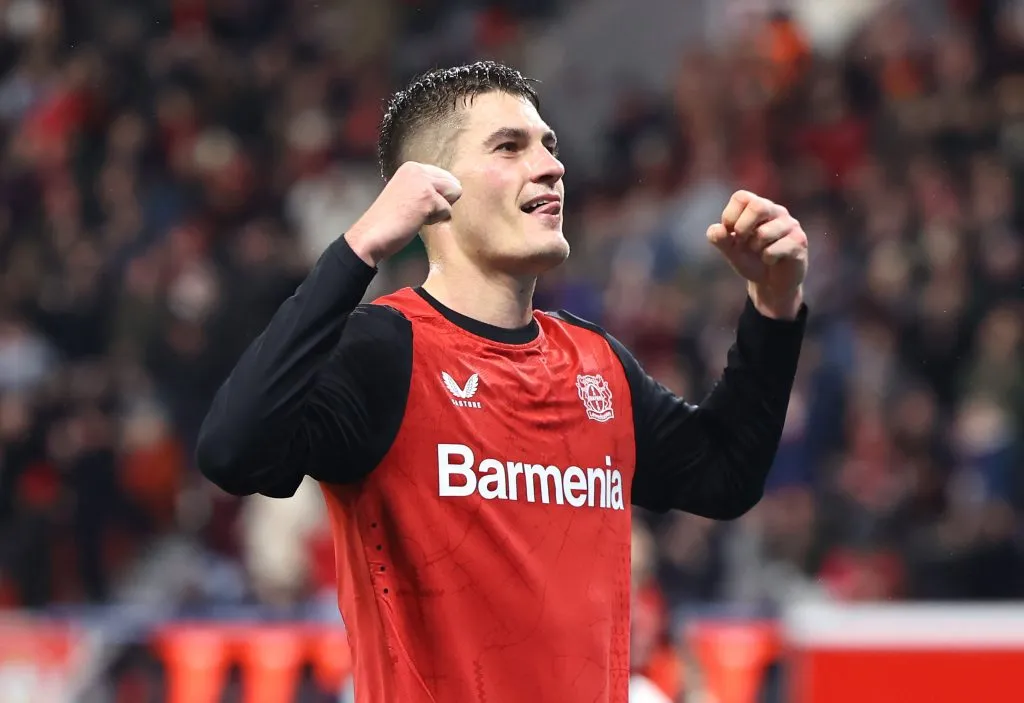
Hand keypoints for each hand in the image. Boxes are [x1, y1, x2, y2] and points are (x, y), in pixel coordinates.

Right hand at [345, 162, 462, 266]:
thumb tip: (457, 189)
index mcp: (412, 167)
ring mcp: (422, 182)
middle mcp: (417, 169)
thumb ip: (426, 187)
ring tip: (415, 215)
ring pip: (453, 197)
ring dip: (438, 212)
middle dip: (441, 203)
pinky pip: (447, 211)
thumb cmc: (390, 219)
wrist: (371, 235)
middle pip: (453, 185)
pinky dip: (434, 221)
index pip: (446, 177)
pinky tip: (415, 221)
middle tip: (416, 211)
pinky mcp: (427, 198)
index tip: (416, 204)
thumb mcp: (407, 193)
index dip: (438, 196)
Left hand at [707, 190, 807, 318]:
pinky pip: (775, 249)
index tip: (730, 233)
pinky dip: (767, 258)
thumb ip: (719, 239)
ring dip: (755, 248)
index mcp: (757, 207)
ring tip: (759, 252)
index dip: (729, 216)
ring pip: (764, 232)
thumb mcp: (730, 250)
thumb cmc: (751, 260)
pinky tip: (771, 260)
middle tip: (741, 242)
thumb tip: (717, 229)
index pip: (741, 197)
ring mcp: (790, 224)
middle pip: (757, 206)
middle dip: (742, 228)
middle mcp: (776, 211)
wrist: (771, 283)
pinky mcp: (799, 241)